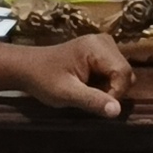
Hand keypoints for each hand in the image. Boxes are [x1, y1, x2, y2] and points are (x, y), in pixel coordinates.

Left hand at [1, 36, 131, 117]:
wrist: (27, 67)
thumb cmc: (43, 79)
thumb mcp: (66, 93)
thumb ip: (92, 100)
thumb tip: (117, 111)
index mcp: (96, 47)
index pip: (123, 72)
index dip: (115, 93)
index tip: (98, 105)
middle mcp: (105, 41)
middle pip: (125, 72)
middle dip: (113, 90)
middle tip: (90, 99)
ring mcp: (104, 44)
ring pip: (122, 73)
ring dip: (110, 88)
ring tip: (88, 92)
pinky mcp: (102, 51)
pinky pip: (115, 71)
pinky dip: (106, 83)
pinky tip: (89, 85)